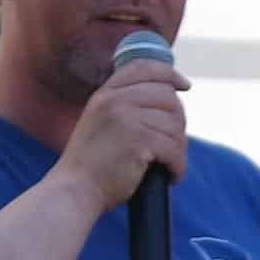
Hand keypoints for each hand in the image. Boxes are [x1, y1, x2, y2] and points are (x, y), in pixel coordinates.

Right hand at [57, 53, 189, 214]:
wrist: (74, 191)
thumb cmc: (92, 166)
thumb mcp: (101, 124)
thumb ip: (124, 108)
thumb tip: (168, 100)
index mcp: (105, 94)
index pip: (143, 68)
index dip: (168, 74)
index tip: (184, 86)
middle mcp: (114, 100)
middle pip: (167, 96)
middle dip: (178, 122)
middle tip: (174, 146)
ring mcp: (125, 117)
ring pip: (174, 124)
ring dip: (179, 148)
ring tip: (170, 165)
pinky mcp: (138, 140)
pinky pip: (174, 148)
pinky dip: (178, 166)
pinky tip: (171, 176)